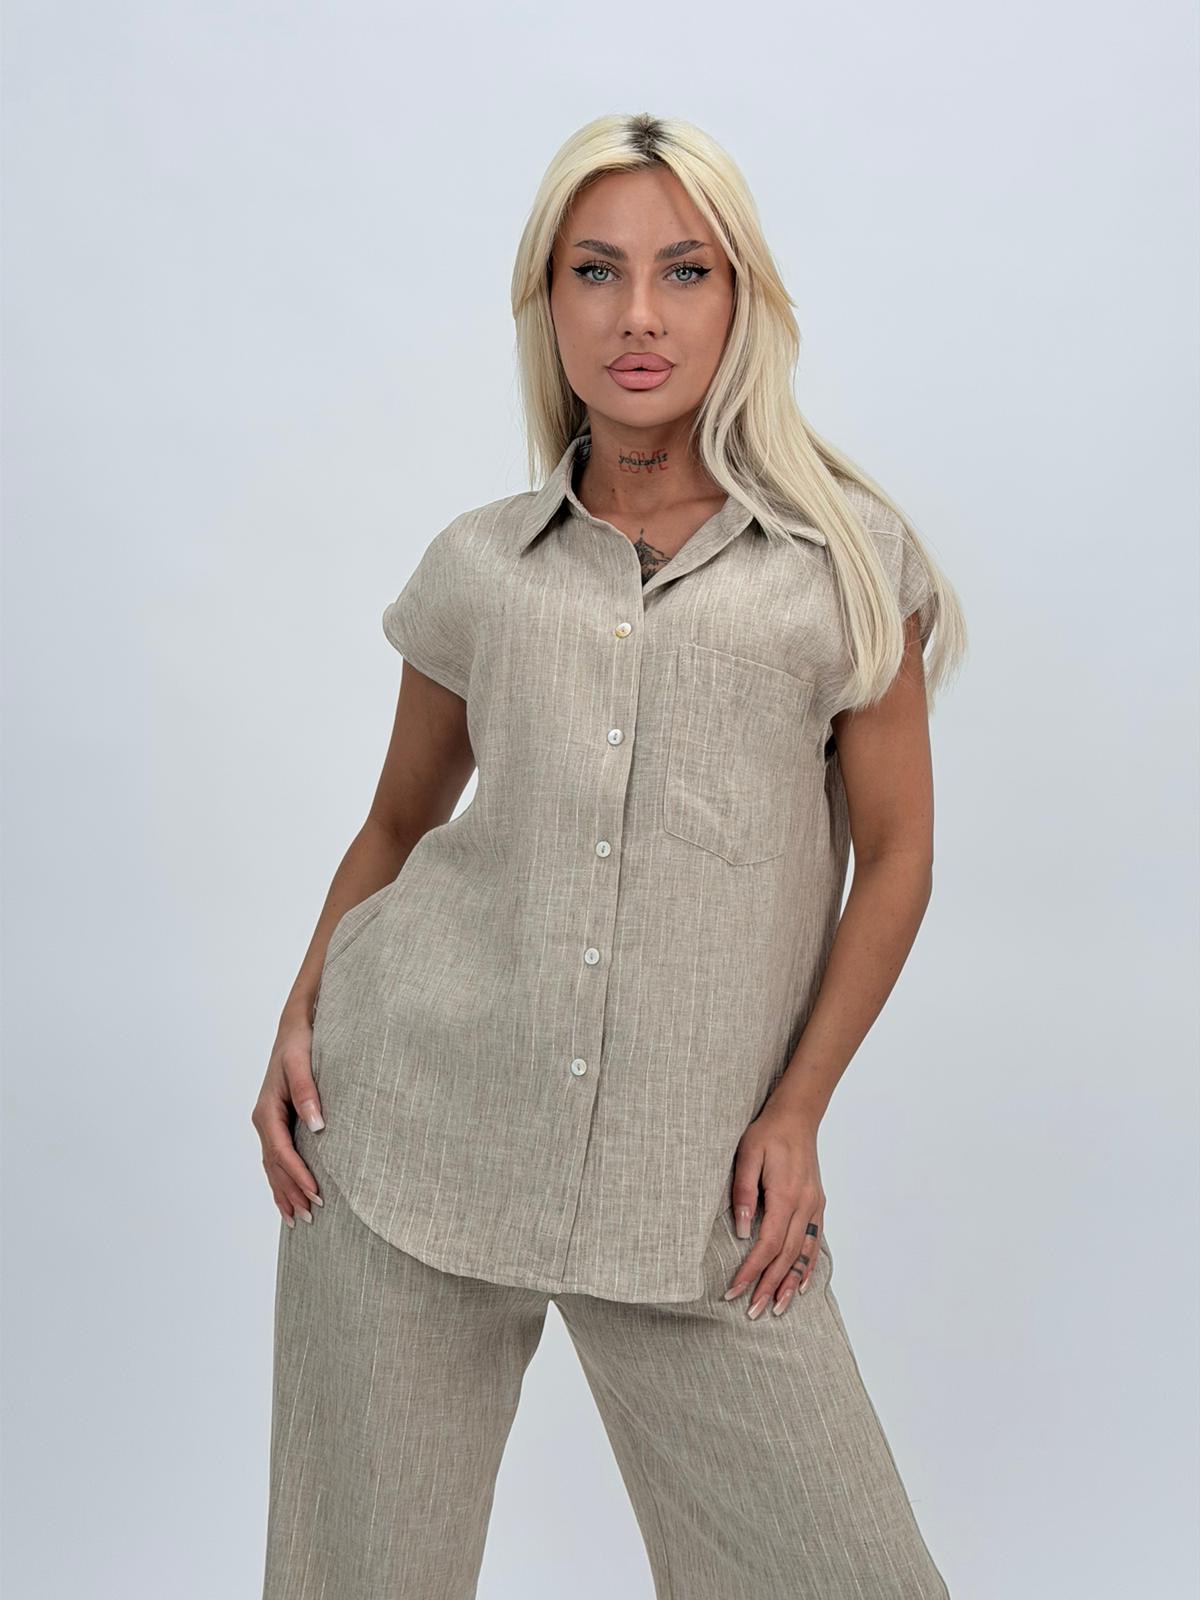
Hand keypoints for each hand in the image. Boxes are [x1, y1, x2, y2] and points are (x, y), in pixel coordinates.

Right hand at [251, 1015, 324, 1226]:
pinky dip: (282, 1180)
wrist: (294, 1028)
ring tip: (299, 1219)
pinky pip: (277, 1159)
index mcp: (267, 1111)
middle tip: (311, 1218)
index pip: (282, 1153)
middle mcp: (264, 1121)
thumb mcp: (302, 1064)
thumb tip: (317, 1127)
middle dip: (291, 1193)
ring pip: (274, 1167)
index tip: (315, 1194)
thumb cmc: (299, 1044)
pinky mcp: (277, 1123)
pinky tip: (290, 1196)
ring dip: (285, 1192)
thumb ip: (308, 1094)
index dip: (298, 1176)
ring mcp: (269, 1124)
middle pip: (275, 1167)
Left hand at [722, 1102, 825, 1318]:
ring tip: (776, 1308)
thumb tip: (743, 1230)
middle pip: (786, 1256)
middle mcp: (804, 1206)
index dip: (751, 1271)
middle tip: (752, 1311)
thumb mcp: (746, 1155)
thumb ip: (743, 1191)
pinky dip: (808, 1267)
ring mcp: (814, 1206)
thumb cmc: (767, 1133)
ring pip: (803, 1254)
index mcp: (785, 1196)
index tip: (735, 1290)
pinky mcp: (817, 1204)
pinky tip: (800, 1284)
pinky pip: (815, 1243)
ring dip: (789, 1284)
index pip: (767, 1245)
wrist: (797, 1117)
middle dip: (768, 1286)